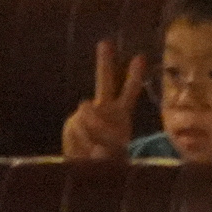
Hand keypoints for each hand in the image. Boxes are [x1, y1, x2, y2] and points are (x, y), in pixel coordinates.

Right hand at [60, 47, 145, 161]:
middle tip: (105, 42)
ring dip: (94, 134)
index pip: (129, 90)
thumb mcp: (118, 154)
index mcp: (121, 112)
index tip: (139, 57)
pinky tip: (85, 150)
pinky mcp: (72, 123)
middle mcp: (104, 108)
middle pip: (104, 81)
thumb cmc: (109, 160)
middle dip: (104, 62)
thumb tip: (93, 131)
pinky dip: (82, 141)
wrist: (86, 170)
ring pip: (88, 114)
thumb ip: (111, 143)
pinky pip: (77, 128)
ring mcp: (85, 114)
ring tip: (97, 150)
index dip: (134, 75)